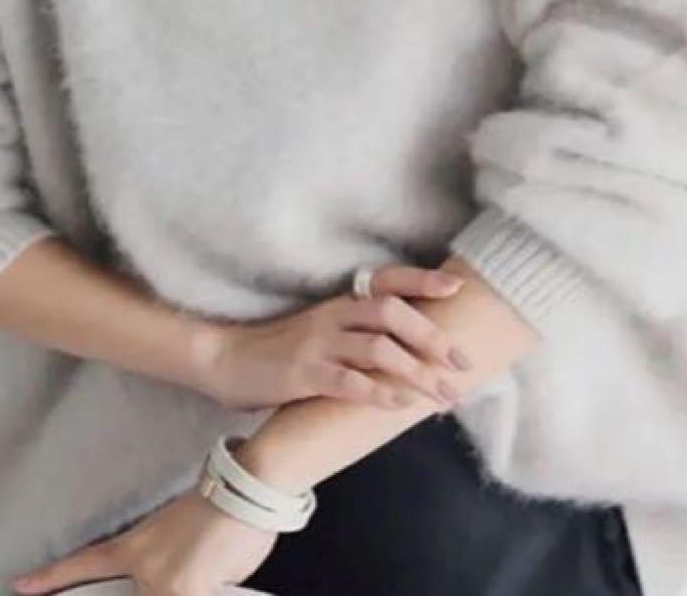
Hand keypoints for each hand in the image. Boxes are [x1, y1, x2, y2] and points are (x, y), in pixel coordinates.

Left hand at [11, 487, 275, 595]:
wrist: (246, 487)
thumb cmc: (225, 510)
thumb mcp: (184, 538)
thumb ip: (168, 569)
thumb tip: (176, 585)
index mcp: (138, 544)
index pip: (86, 563)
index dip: (51, 578)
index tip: (19, 586)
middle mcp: (142, 565)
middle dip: (164, 586)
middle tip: (181, 561)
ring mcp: (160, 581)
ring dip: (189, 585)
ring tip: (212, 560)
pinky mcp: (183, 590)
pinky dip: (206, 590)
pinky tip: (217, 570)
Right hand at [195, 264, 472, 410]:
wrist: (224, 359)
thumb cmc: (279, 349)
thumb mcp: (321, 330)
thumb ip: (357, 331)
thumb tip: (410, 346)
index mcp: (339, 303)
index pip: (386, 282)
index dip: (421, 281)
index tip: (456, 286)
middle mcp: (332, 317)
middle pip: (391, 314)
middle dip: (432, 337)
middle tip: (462, 364)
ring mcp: (317, 345)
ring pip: (378, 349)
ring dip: (416, 373)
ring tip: (442, 396)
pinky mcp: (302, 375)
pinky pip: (347, 382)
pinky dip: (377, 393)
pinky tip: (398, 405)